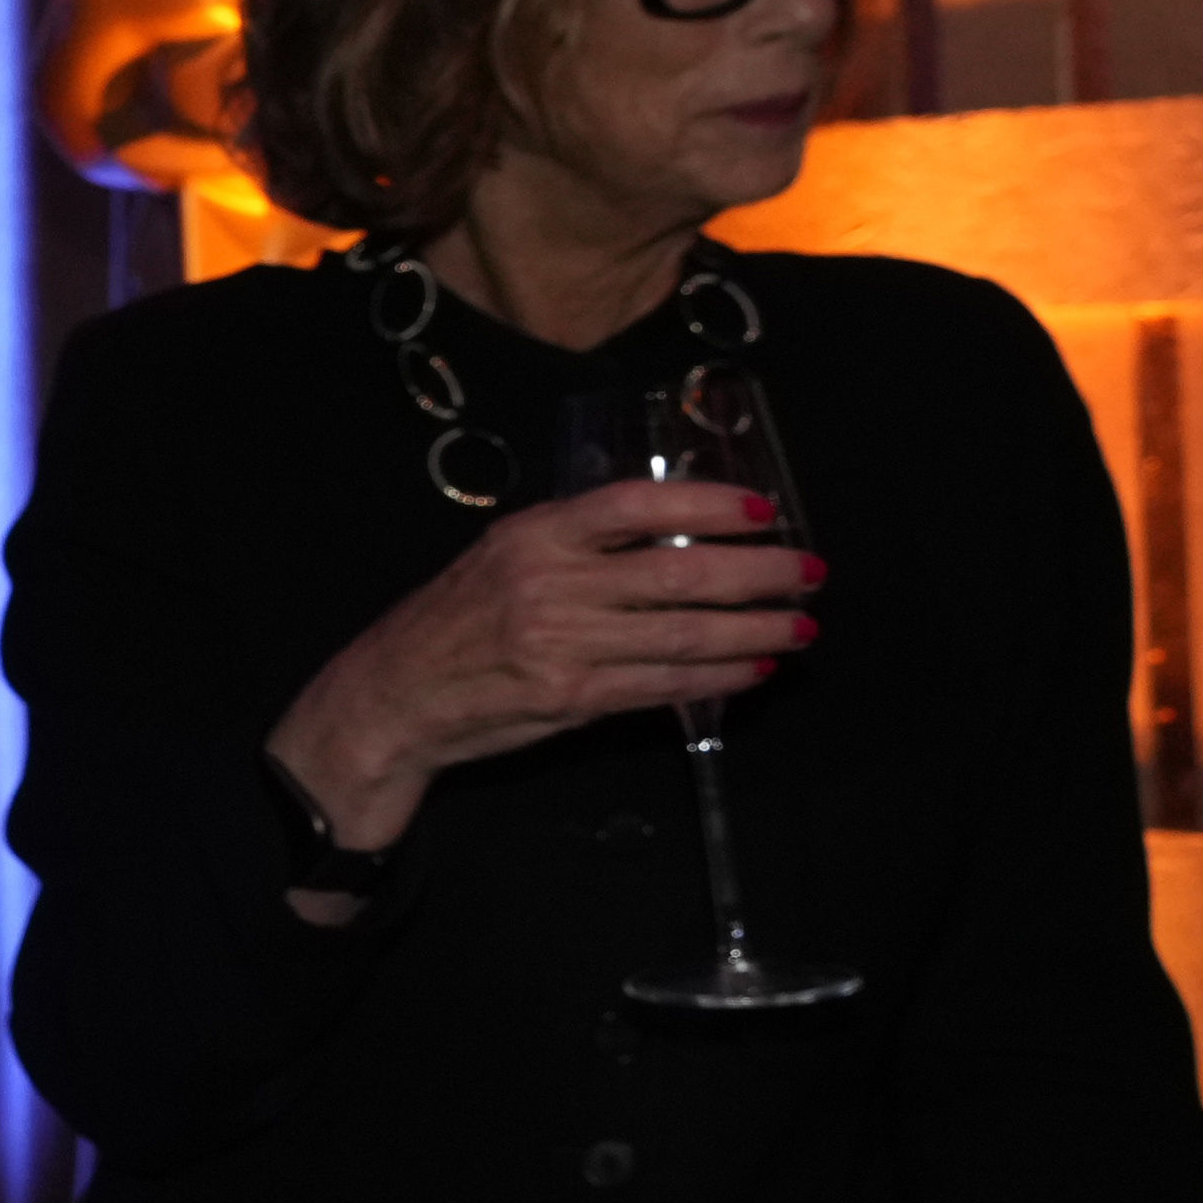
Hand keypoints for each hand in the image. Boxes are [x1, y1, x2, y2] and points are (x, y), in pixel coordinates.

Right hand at [268, 477, 821, 851]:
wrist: (394, 694)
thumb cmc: (452, 623)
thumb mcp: (501, 558)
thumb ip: (576, 548)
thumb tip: (675, 541)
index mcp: (532, 536)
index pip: (632, 505)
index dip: (704, 504)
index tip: (760, 509)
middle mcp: (549, 584)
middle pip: (676, 574)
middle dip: (757, 574)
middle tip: (807, 572)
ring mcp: (562, 645)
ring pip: (683, 635)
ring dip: (755, 631)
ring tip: (800, 626)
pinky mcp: (573, 698)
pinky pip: (665, 685)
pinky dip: (719, 677)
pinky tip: (754, 669)